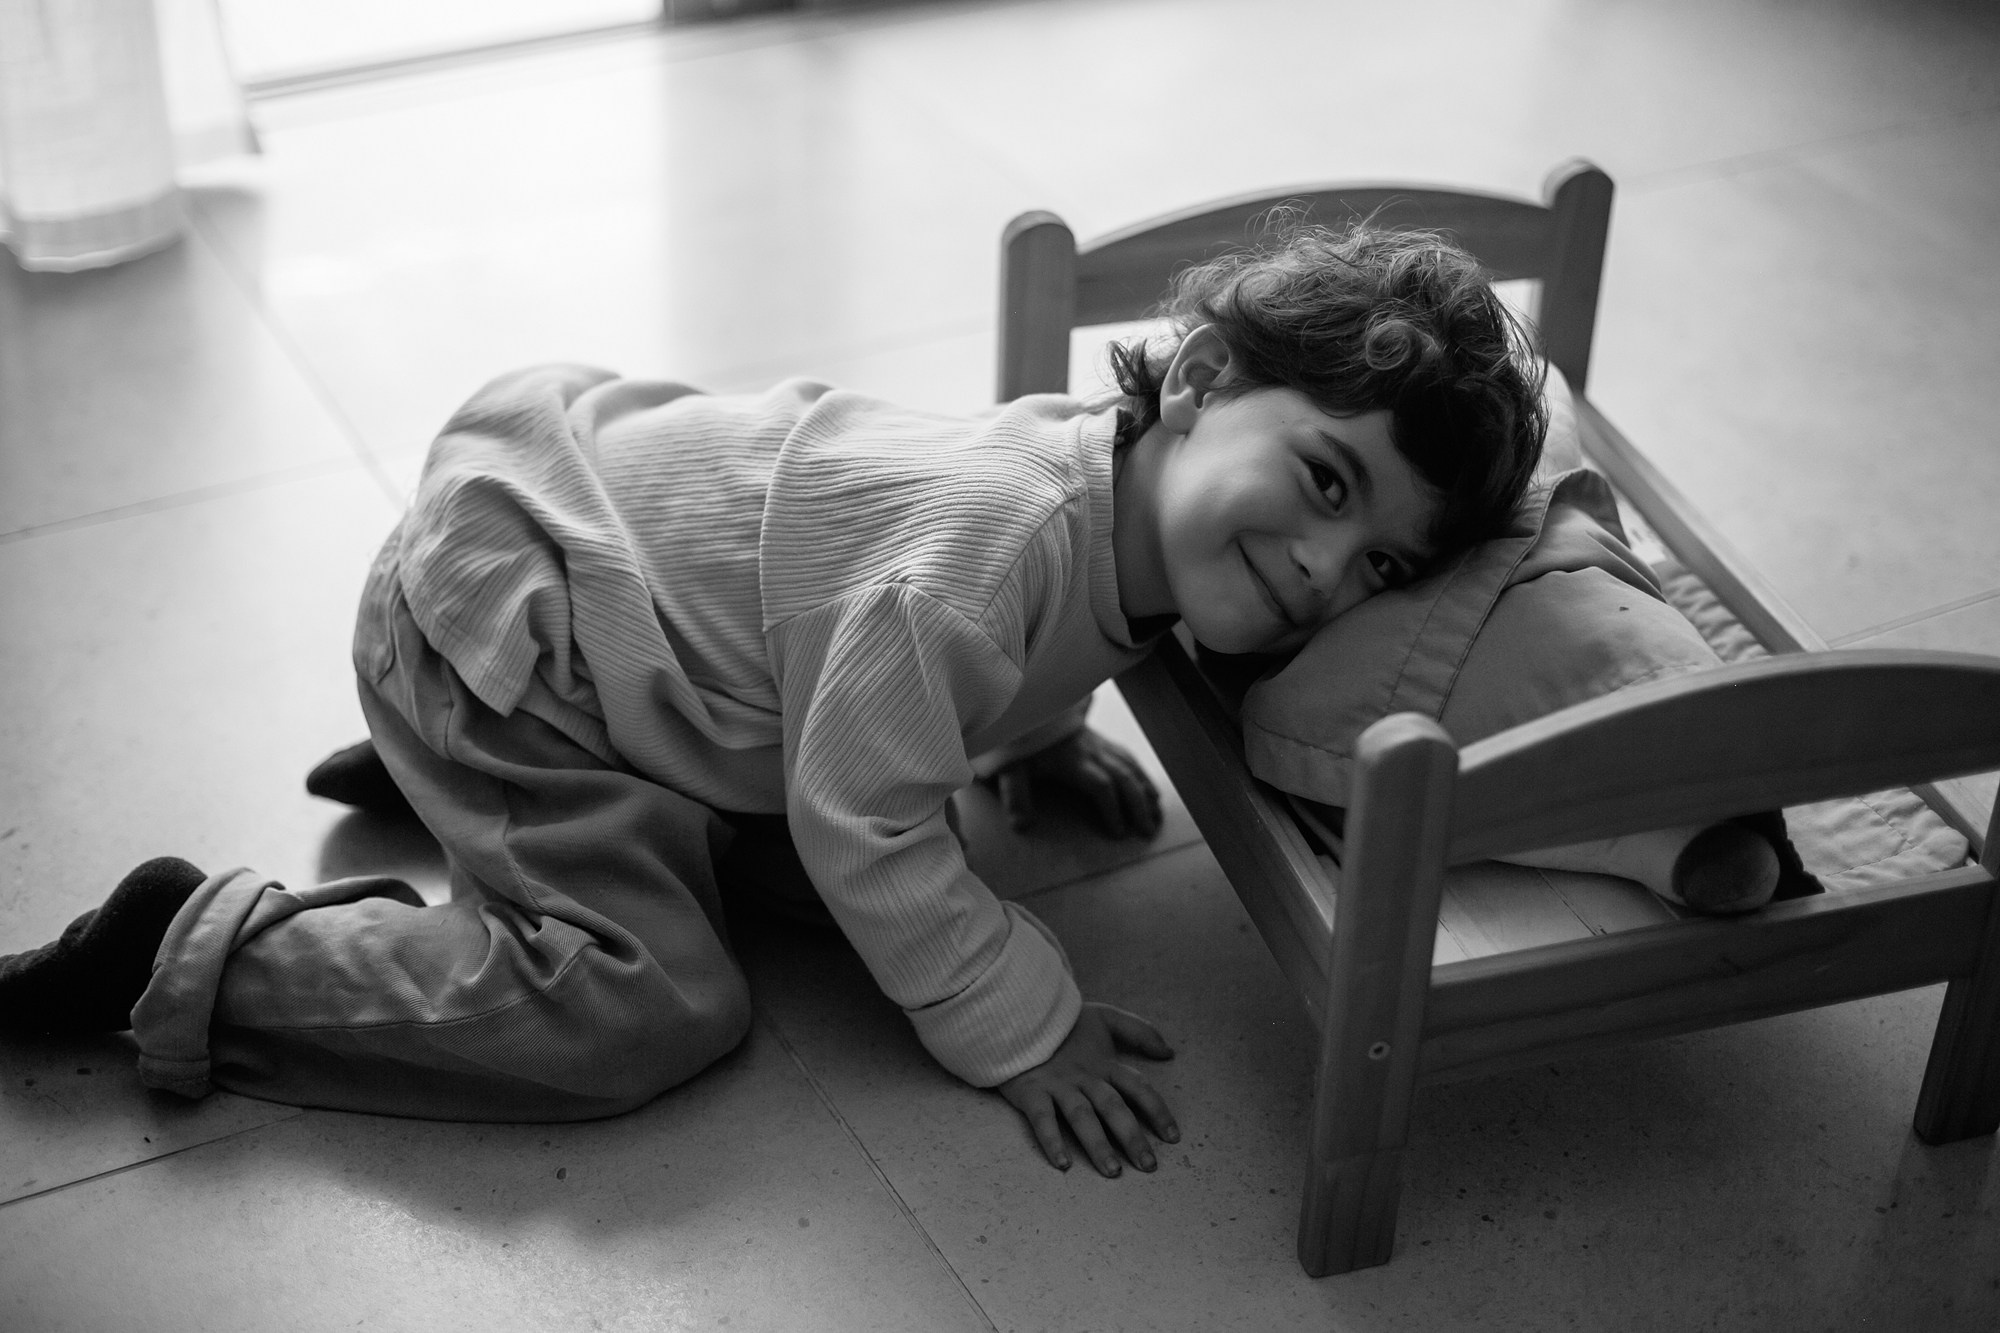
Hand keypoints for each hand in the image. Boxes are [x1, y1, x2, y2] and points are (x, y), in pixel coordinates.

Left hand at [991, 728, 1162, 838]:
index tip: (1119, 833)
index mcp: (1072, 759)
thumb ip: (1015, 796)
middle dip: (1139, 806)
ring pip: (1131, 766)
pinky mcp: (1098, 738)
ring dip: (1147, 791)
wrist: (1023, 705)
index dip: (1113, 810)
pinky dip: (1143, 774)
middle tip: (1148, 832)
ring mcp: (1097, 742)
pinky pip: (1127, 756)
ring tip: (1158, 816)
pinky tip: (1150, 788)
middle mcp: (1091, 750)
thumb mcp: (1009, 768)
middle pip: (1124, 778)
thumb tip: (1022, 826)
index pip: (1101, 786)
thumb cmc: (1016, 741)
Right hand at [997, 1002, 1178, 1176]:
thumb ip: (1138, 1031)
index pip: (1138, 1087)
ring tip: (1113, 1171)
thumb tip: (1170, 1052)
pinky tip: (1063, 1164)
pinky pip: (1042, 1119)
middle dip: (1132, 1137)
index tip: (1172, 1138)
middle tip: (1148, 1166)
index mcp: (1104, 1063)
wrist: (1018, 1015)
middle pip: (1113, 1107)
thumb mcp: (1105, 1018)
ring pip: (1082, 1117)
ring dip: (1098, 1145)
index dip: (1157, 1111)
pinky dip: (1052, 1141)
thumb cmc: (1064, 1024)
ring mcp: (1058, 1085)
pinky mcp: (1031, 1092)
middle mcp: (1085, 1076)